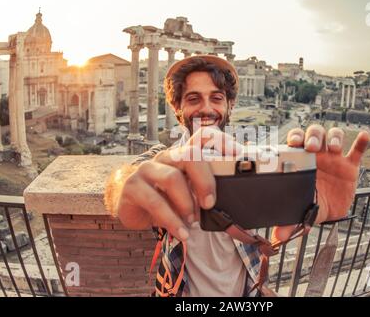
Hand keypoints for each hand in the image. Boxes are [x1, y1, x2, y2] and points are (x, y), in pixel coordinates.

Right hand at [116, 127, 239, 241]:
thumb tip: (233, 201)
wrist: (132, 208)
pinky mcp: (133, 187)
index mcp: (182, 155)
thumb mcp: (187, 193)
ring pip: (172, 178)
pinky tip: (182, 233)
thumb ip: (204, 190)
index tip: (237, 154)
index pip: (202, 136)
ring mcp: (147, 170)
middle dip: (204, 180)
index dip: (220, 140)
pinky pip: (155, 202)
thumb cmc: (165, 199)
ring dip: (187, 204)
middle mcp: (165, 157)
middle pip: (189, 155)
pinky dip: (172, 220)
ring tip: (192, 221)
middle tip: (210, 204)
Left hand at [272, 124, 369, 242]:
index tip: (295, 143)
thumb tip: (279, 236)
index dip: (296, 137)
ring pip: (335, 137)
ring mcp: (334, 159)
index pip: (296, 141)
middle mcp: (317, 155)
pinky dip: (361, 143)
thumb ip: (290, 221)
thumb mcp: (301, 210)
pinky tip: (364, 136)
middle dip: (314, 136)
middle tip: (312, 146)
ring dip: (334, 138)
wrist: (330, 211)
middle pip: (315, 134)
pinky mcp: (349, 166)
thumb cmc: (312, 203)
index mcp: (301, 160)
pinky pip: (357, 151)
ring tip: (334, 148)